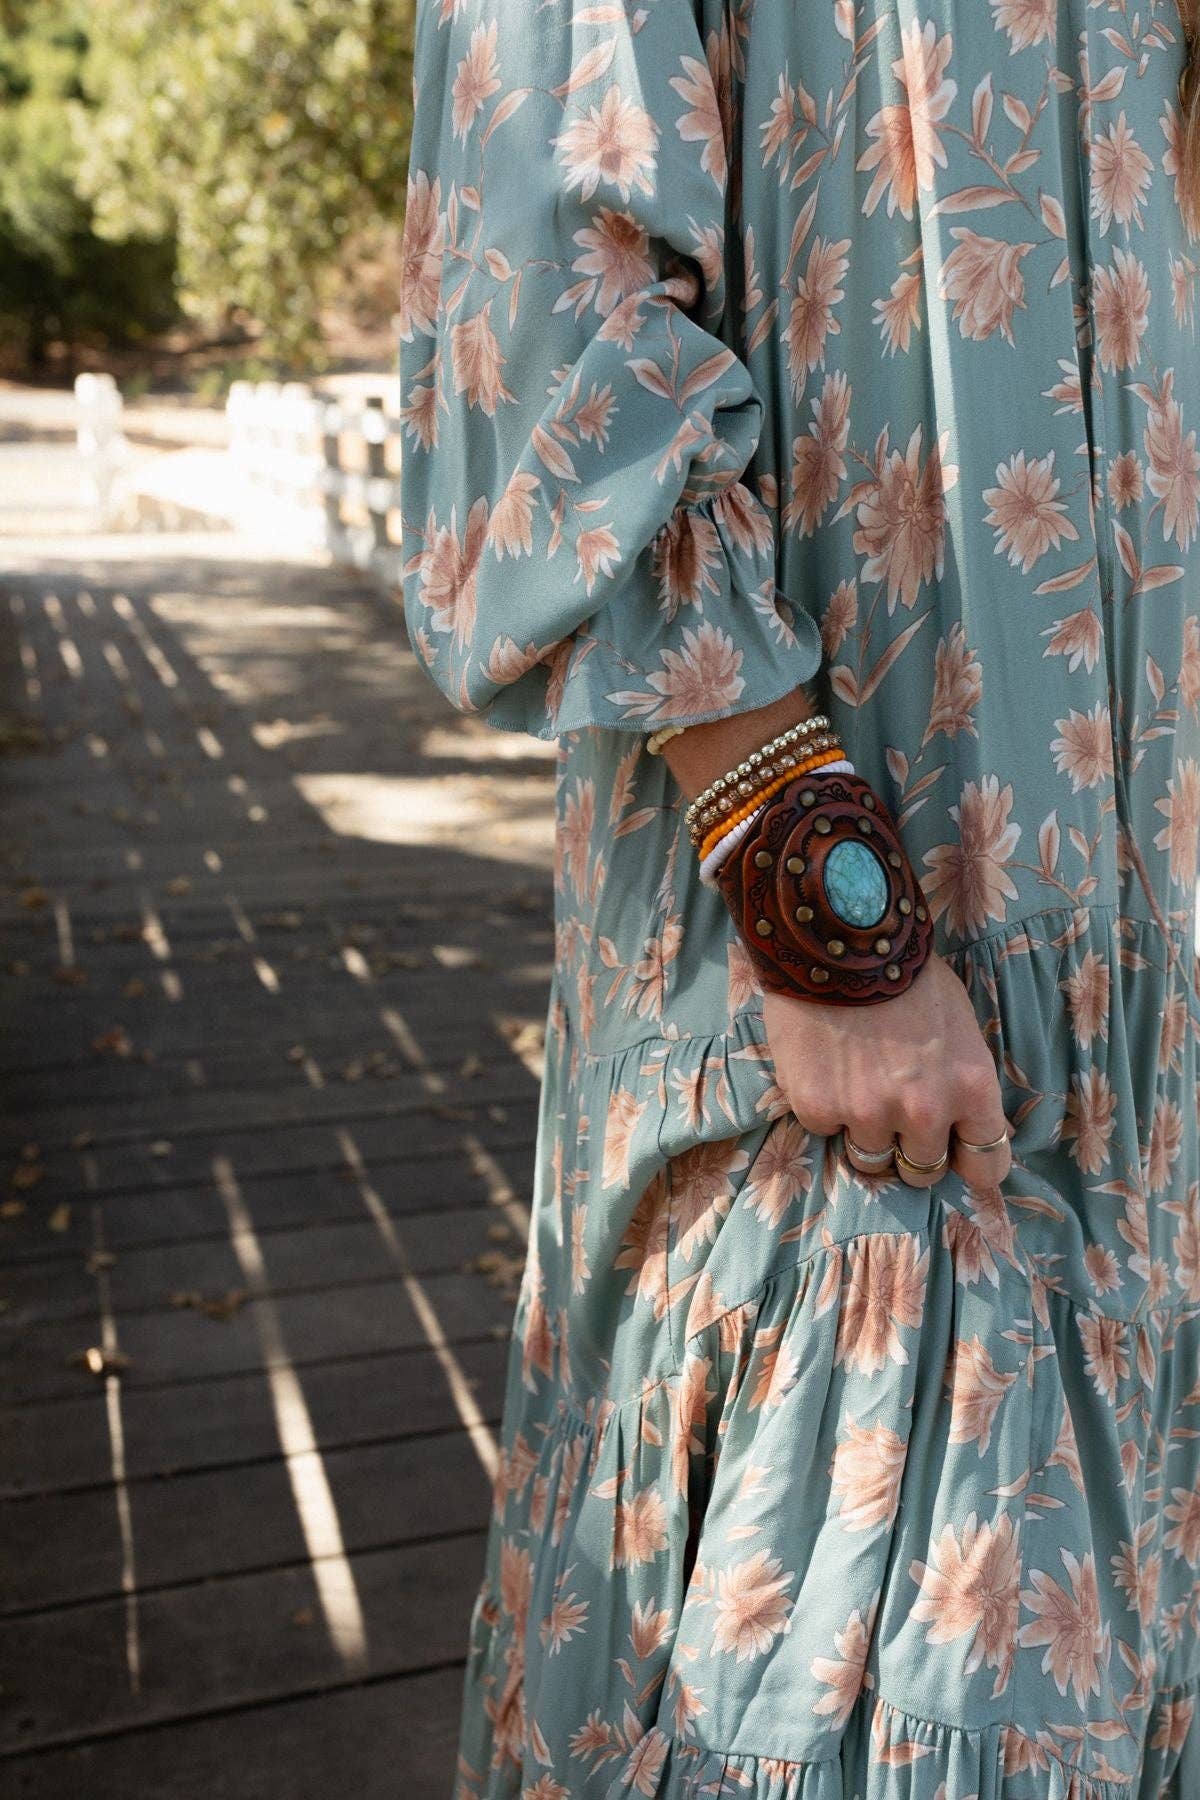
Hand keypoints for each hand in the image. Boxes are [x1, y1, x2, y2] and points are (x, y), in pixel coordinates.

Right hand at [762, 951, 1013, 1188]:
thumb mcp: (960, 1027)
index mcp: (972, 1089)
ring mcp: (868, 1113)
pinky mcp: (817, 1108)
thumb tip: (960, 1126)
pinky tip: (823, 1064)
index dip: (970, 1164)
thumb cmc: (906, 974)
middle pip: (923, 1172)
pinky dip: (823, 1106)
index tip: (956, 1158)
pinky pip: (824, 1130)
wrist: (839, 936)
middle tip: (894, 1114)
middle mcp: (925, 1111)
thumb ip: (962, 1083)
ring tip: (854, 1087)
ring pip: (870, 1160)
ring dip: (864, 1132)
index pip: (987, 1165)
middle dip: (911, 1149)